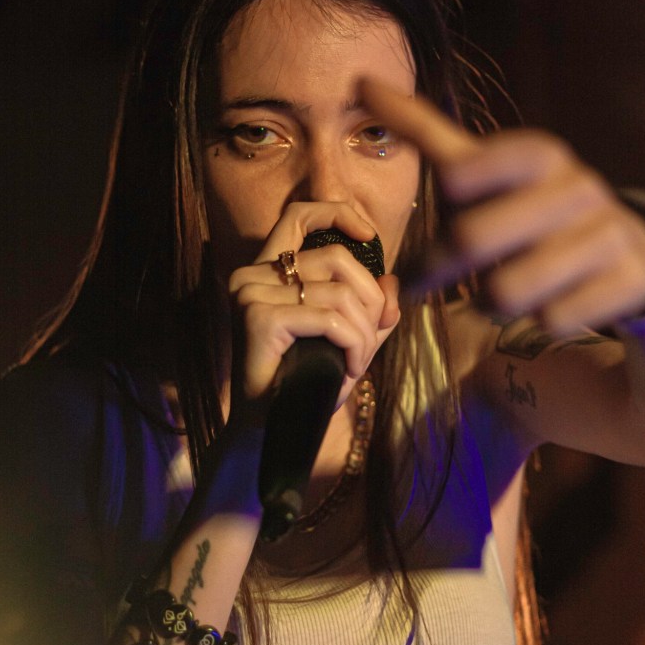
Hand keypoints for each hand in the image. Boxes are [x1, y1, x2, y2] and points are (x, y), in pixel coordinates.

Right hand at [227, 201, 399, 417]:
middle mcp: (251, 275)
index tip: (370, 238)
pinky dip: (353, 345)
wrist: (271, 432)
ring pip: (339, 292)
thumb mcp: (346, 339)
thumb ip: (370, 309)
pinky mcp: (259, 319)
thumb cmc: (303, 384)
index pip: (298, 216)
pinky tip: (351, 369)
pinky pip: (331, 318)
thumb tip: (392, 282)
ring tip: (358, 362)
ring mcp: (251, 295)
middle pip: (336, 258)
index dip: (338, 213)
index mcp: (265, 272)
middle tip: (370, 341)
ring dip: (364, 332)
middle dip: (370, 300)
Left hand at [359, 78, 644, 333]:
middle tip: (418, 286)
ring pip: (507, 292)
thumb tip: (362, 83)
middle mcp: (576, 186)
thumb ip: (427, 133)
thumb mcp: (486, 168)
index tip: (432, 220)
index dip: (436, 204)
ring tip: (495, 294)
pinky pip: (552, 319)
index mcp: (537, 154)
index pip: (461, 171)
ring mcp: (606, 232)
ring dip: (488, 304)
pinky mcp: (628, 277)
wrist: (627, 251)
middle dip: (435, 271)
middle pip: (471, 239)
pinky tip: (550, 303)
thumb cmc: (530, 210)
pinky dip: (539, 321)